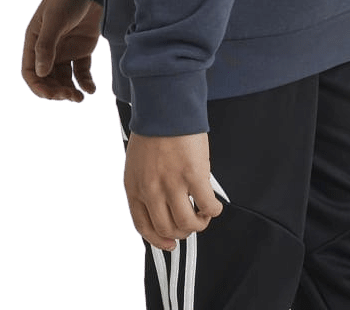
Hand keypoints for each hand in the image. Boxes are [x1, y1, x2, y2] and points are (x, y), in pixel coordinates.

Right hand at [21, 0, 103, 101]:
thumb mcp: (54, 21)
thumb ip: (47, 46)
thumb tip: (41, 74)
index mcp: (35, 43)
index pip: (32, 72)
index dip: (39, 87)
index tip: (52, 95)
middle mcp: (49, 50)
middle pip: (48, 79)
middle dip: (57, 91)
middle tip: (71, 96)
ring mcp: (66, 50)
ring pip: (64, 78)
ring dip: (70, 89)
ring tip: (80, 97)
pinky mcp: (83, 49)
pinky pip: (82, 72)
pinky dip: (85, 82)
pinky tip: (91, 89)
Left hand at [124, 130, 224, 251]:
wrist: (165, 105)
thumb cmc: (153, 128)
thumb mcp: (137, 162)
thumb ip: (145, 185)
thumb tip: (160, 205)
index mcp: (135, 187)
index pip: (144, 226)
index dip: (158, 240)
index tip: (169, 244)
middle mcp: (152, 190)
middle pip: (168, 229)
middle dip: (182, 232)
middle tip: (191, 223)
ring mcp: (172, 184)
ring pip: (187, 224)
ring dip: (199, 224)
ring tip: (204, 215)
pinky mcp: (194, 175)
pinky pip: (206, 205)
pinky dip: (213, 210)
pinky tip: (214, 205)